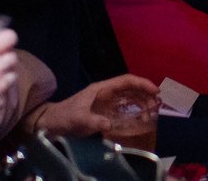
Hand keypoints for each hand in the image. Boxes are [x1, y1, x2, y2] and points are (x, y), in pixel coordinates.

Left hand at [31, 73, 160, 138]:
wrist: (49, 123)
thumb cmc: (63, 117)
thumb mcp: (78, 120)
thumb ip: (93, 121)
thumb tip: (110, 125)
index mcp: (101, 89)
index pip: (126, 81)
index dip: (142, 83)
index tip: (155, 90)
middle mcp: (106, 93)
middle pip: (131, 89)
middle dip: (145, 94)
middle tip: (157, 105)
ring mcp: (105, 102)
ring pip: (129, 98)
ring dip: (141, 102)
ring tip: (152, 112)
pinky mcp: (103, 111)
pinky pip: (123, 108)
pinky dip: (134, 110)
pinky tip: (140, 117)